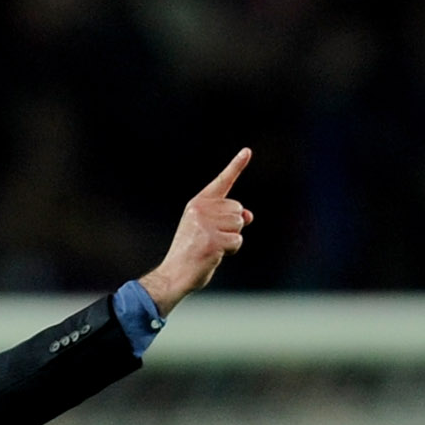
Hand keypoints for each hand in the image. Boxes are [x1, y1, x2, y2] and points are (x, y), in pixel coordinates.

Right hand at [138, 149, 253, 312]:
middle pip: (238, 209)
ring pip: (239, 225)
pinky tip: (214, 254)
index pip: (222, 182)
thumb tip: (249, 216)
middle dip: (233, 226)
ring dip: (232, 239)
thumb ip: (228, 219)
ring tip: (212, 247)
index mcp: (197, 203)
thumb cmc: (192, 253)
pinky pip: (237, 241)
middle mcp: (200, 209)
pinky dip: (231, 250)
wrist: (175, 273)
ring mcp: (206, 224)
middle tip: (212, 239)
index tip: (248, 151)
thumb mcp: (209, 230)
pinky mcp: (212, 239)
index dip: (236, 166)